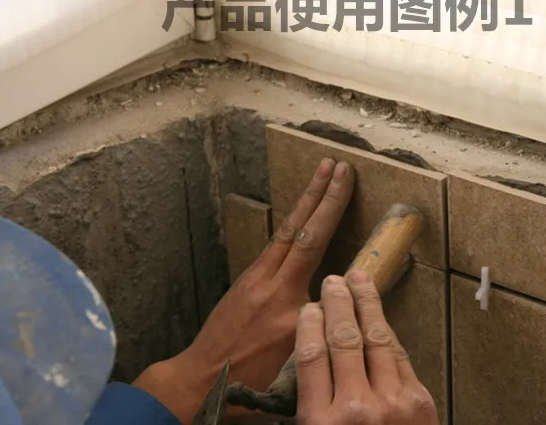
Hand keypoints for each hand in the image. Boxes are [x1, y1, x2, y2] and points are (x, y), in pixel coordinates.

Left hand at [133, 158, 354, 423]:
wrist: (199, 382)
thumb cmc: (249, 383)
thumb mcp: (296, 364)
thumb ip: (321, 328)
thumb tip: (344, 302)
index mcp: (288, 306)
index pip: (315, 245)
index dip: (332, 208)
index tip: (346, 181)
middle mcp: (271, 285)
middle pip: (299, 228)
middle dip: (320, 193)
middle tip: (335, 164)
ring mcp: (255, 280)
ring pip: (285, 232)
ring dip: (305, 202)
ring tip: (320, 176)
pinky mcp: (247, 282)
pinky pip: (275, 245)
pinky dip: (292, 224)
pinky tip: (300, 217)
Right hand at [294, 271, 438, 424]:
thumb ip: (312, 402)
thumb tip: (314, 354)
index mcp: (320, 422)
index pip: (311, 357)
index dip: (309, 325)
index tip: (309, 308)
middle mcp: (355, 408)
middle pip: (343, 340)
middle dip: (338, 303)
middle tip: (333, 282)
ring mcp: (391, 402)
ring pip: (375, 338)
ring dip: (367, 304)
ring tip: (359, 282)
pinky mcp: (418, 400)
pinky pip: (398, 355)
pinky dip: (387, 331)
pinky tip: (380, 316)